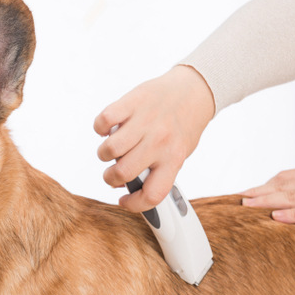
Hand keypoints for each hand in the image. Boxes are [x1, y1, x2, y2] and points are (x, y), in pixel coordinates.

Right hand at [94, 65, 214, 211]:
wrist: (194, 90)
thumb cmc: (184, 125)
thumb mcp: (178, 153)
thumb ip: (155, 171)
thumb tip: (123, 185)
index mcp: (174, 158)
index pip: (152, 194)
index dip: (133, 204)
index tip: (124, 201)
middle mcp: (159, 141)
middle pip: (123, 172)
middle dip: (110, 178)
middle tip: (113, 173)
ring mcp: (145, 121)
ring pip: (110, 149)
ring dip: (104, 154)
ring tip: (111, 150)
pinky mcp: (132, 102)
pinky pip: (104, 120)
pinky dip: (100, 128)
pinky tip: (108, 129)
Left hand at [242, 167, 294, 238]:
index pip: (292, 176)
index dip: (269, 182)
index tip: (251, 188)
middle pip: (286, 184)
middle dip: (260, 191)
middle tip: (238, 197)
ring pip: (293, 197)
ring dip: (268, 201)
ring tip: (247, 205)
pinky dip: (291, 214)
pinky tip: (275, 217)